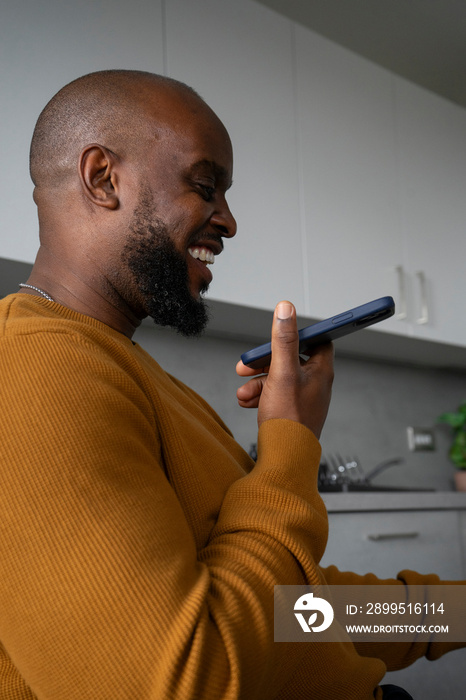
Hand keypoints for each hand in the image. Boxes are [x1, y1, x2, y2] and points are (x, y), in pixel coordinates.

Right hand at [236, 301, 333, 438]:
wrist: (284, 460)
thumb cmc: (289, 419)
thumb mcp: (282, 372)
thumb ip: (283, 340)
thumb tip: (286, 309)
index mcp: (321, 372)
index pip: (317, 341)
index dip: (299, 333)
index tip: (282, 331)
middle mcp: (315, 385)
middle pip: (290, 360)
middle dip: (264, 362)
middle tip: (245, 364)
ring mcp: (304, 400)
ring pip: (278, 380)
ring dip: (257, 382)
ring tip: (243, 392)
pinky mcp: (292, 413)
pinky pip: (274, 397)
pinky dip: (259, 397)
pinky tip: (247, 403)